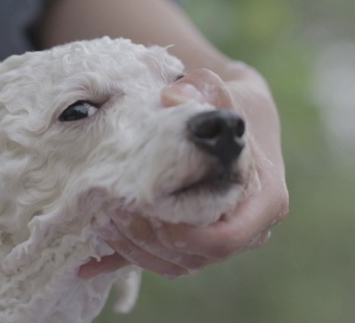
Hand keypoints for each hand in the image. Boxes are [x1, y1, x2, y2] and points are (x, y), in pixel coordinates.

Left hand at [80, 63, 288, 278]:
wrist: (235, 120)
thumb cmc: (233, 107)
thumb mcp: (224, 90)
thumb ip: (206, 88)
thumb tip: (172, 98)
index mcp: (265, 201)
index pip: (228, 238)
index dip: (189, 237)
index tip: (154, 215)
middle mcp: (246, 229)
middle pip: (196, 256)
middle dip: (151, 241)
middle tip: (113, 213)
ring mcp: (219, 239)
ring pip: (177, 264)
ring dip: (136, 250)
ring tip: (101, 222)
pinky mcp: (195, 242)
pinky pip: (161, 261)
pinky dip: (127, 262)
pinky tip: (89, 266)